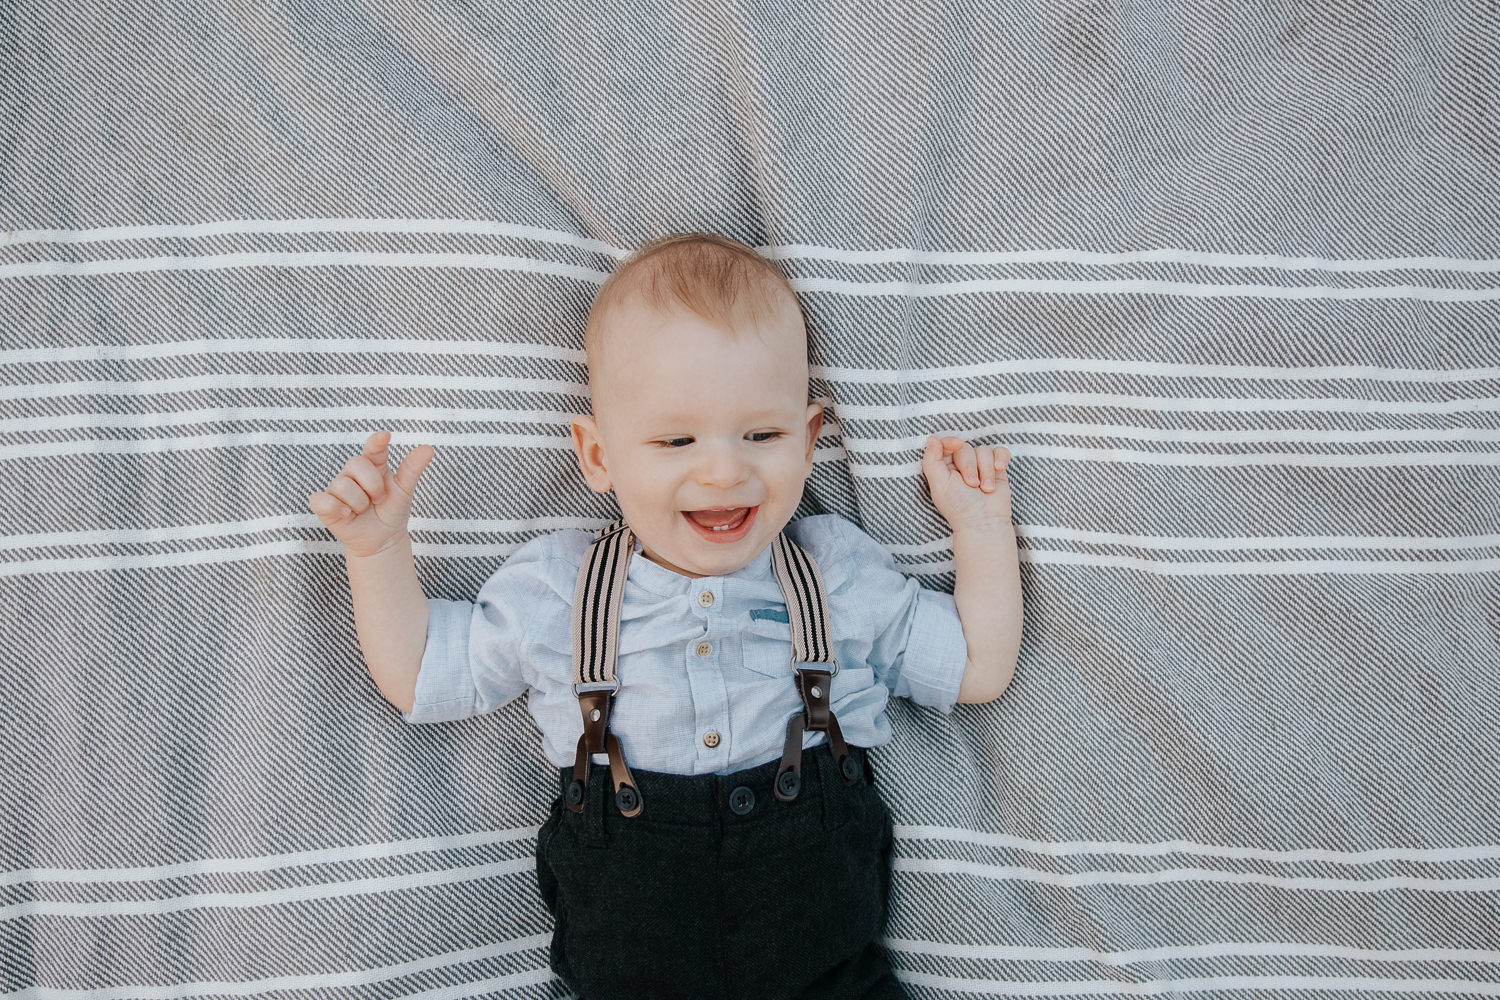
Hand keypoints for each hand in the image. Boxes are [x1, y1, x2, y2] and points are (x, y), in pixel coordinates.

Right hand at [308, 430, 434, 558]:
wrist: (382, 539)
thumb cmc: (391, 511)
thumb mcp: (404, 490)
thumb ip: (412, 469)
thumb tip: (428, 448)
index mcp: (373, 465)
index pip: (372, 448)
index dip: (376, 442)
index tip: (385, 436)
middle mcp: (352, 472)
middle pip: (356, 464)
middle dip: (373, 486)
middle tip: (379, 499)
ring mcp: (336, 488)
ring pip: (342, 485)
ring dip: (360, 503)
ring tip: (364, 510)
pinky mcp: (324, 504)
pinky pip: (321, 500)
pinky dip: (335, 507)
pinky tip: (346, 513)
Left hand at [921, 435, 1012, 529]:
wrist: (985, 522)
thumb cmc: (959, 506)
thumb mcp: (939, 484)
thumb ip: (931, 460)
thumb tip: (932, 438)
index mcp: (943, 468)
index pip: (945, 445)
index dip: (950, 442)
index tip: (957, 445)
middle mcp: (961, 465)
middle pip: (965, 448)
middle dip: (970, 466)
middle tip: (972, 485)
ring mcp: (980, 466)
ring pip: (983, 450)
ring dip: (986, 470)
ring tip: (985, 489)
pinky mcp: (997, 470)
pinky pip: (1000, 451)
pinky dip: (1001, 458)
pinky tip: (1000, 469)